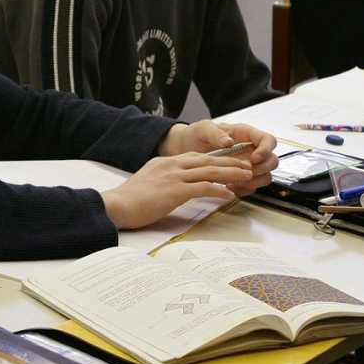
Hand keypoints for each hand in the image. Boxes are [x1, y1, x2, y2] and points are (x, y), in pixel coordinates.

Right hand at [102, 153, 253, 228]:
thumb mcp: (148, 182)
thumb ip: (163, 180)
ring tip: (245, 176)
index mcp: (165, 162)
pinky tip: (229, 193)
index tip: (229, 161)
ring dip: (231, 173)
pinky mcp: (175, 191)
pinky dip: (219, 189)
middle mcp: (171, 165)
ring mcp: (174, 177)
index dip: (215, 159)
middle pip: (207, 160)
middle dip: (229, 162)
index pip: (195, 157)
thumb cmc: (129, 200)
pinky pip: (203, 187)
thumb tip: (174, 188)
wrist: (117, 205)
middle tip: (246, 165)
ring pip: (209, 171)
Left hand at [160, 120, 277, 195]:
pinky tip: (229, 188)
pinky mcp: (240, 177)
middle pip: (272, 160)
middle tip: (246, 172)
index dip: (266, 150)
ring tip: (235, 182)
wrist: (185, 149)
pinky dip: (244, 189)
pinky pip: (252, 186)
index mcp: (245, 135)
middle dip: (262, 168)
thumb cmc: (196, 135)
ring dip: (254, 181)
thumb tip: (228, 142)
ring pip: (265, 176)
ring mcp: (247, 165)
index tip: (254, 158)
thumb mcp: (203, 129)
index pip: (268, 140)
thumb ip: (215, 133)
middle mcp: (250, 150)